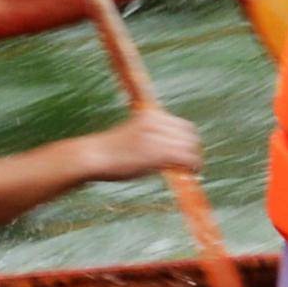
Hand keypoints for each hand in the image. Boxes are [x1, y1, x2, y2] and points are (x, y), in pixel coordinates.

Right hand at [86, 108, 202, 182]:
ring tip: (193, 169)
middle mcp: (157, 122)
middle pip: (190, 135)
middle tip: (193, 161)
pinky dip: (193, 165)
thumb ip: (153, 136)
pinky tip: (192, 172)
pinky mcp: (158, 153)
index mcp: (151, 114)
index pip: (184, 125)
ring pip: (190, 147)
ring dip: (195, 158)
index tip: (190, 150)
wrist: (92, 156)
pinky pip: (186, 158)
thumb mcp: (134, 134)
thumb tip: (173, 149)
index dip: (190, 139)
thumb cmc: (110, 149)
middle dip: (194, 148)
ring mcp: (158, 137)